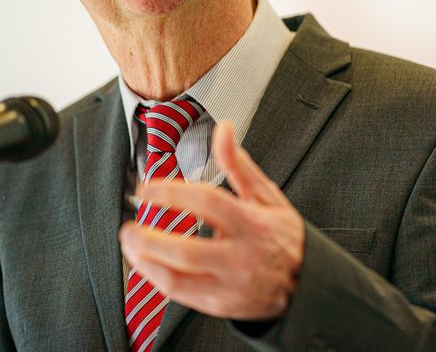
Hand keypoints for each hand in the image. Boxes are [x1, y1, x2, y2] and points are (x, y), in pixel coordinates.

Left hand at [119, 120, 304, 320]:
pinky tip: (146, 263)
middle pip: (186, 250)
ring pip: (177, 279)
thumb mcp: (267, 196)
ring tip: (131, 244)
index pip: (207, 203)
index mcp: (252, 224)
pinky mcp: (221, 305)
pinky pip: (180, 296)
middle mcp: (240, 257)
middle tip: (129, 226)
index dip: (171, 193)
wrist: (305, 285)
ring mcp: (230, 285)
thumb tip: (224, 130)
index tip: (147, 189)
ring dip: (145, 262)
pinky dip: (156, 278)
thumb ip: (239, 164)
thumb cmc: (283, 236)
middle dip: (149, 238)